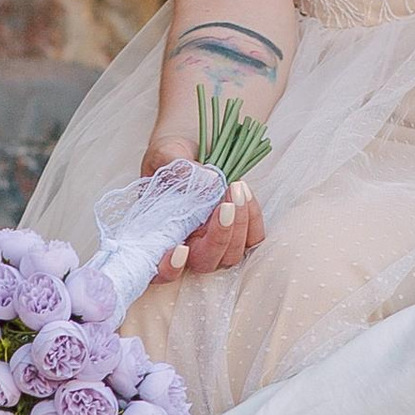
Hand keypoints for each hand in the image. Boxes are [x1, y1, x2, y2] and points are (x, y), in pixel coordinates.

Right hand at [139, 133, 265, 274]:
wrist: (193, 144)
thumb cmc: (172, 154)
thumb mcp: (167, 153)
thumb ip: (178, 168)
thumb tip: (206, 180)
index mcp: (161, 236)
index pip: (160, 270)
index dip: (169, 269)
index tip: (180, 249)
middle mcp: (189, 245)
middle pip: (205, 263)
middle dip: (219, 238)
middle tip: (224, 205)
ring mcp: (216, 240)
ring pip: (232, 255)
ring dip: (239, 225)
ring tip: (235, 188)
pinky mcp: (239, 231)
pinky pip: (253, 239)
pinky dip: (253, 217)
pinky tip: (244, 191)